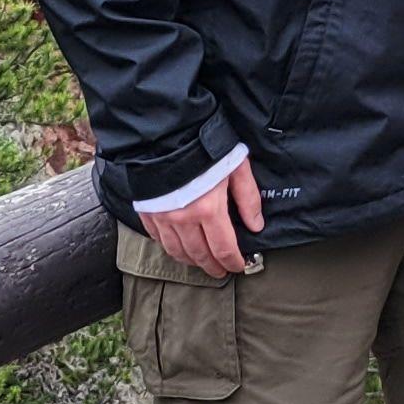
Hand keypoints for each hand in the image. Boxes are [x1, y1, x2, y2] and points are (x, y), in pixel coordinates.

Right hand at [141, 155, 262, 274]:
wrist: (165, 132)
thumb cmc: (203, 146)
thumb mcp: (236, 167)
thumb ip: (248, 198)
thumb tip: (256, 225)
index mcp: (209, 210)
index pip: (223, 248)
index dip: (233, 262)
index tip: (238, 266)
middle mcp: (184, 219)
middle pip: (200, 255)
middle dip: (213, 266)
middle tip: (220, 271)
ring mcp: (162, 218)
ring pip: (177, 251)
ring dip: (191, 261)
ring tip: (201, 263)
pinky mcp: (147, 212)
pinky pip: (158, 239)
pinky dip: (169, 247)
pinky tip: (177, 247)